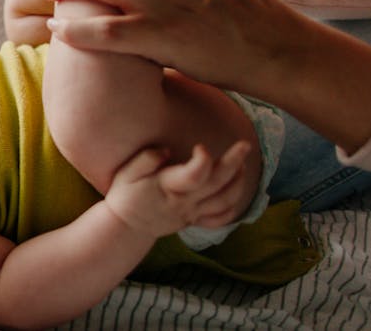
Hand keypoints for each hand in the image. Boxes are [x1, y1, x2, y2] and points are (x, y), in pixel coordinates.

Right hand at [105, 143, 250, 238]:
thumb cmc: (126, 195)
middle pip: (217, 183)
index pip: (194, 175)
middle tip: (244, 145)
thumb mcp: (127, 173)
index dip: (203, 159)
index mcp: (167, 188)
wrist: (125, 226)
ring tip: (242, 164)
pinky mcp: (194, 221)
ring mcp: (192, 213)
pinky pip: (220, 219)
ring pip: (224, 201)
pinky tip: (236, 191)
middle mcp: (185, 202)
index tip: (200, 146)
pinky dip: (233, 207)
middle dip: (234, 162)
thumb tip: (167, 150)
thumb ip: (146, 158)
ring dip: (238, 182)